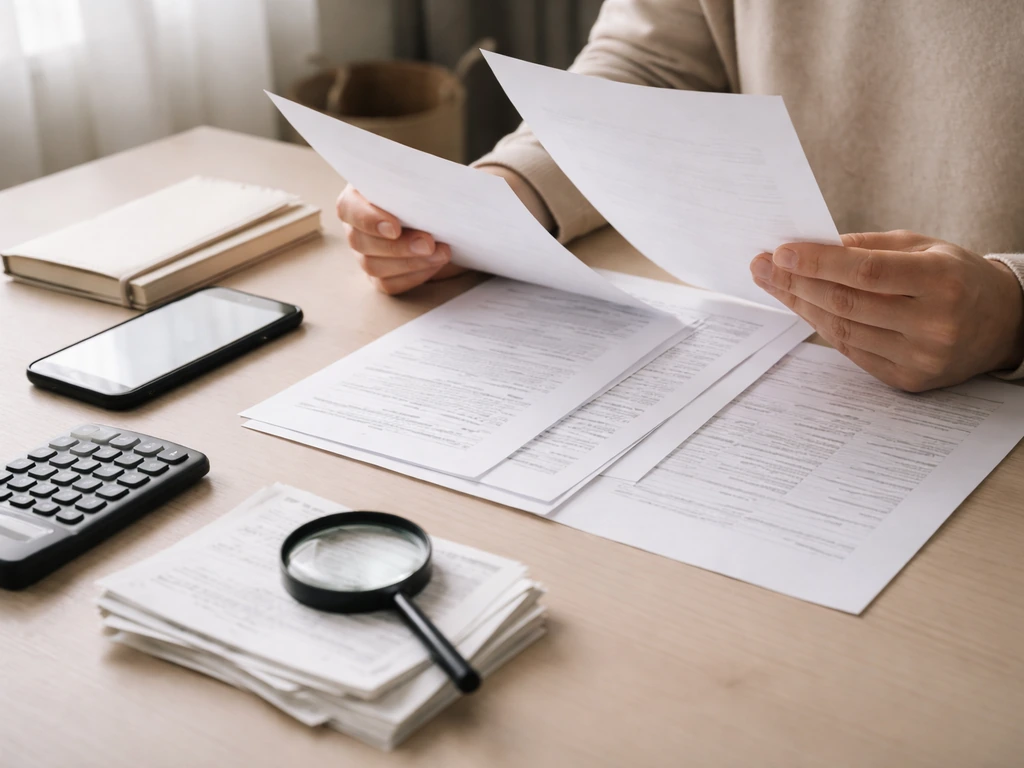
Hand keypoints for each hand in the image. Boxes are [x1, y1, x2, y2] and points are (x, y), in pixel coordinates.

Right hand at [336, 185, 461, 294]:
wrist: (445, 213)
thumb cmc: (429, 188)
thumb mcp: (422, 176)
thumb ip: (415, 178)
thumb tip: (423, 189)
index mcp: (358, 195)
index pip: (348, 208)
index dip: (368, 220)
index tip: (395, 227)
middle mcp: (356, 226)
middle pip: (361, 243)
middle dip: (398, 246)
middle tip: (429, 243)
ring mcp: (366, 253)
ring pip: (374, 267)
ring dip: (410, 263)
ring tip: (441, 254)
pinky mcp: (381, 275)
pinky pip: (389, 284)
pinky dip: (414, 276)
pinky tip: (435, 264)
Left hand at [749, 230, 1023, 391]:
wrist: (1004, 323)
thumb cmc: (957, 276)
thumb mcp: (924, 247)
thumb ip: (868, 246)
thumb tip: (810, 246)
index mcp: (942, 280)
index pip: (865, 272)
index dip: (818, 263)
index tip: (781, 252)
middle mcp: (934, 323)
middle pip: (847, 303)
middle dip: (797, 283)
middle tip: (763, 267)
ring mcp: (921, 357)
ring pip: (843, 331)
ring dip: (802, 306)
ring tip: (775, 285)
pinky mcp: (909, 380)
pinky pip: (852, 352)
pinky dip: (823, 328)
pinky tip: (803, 308)